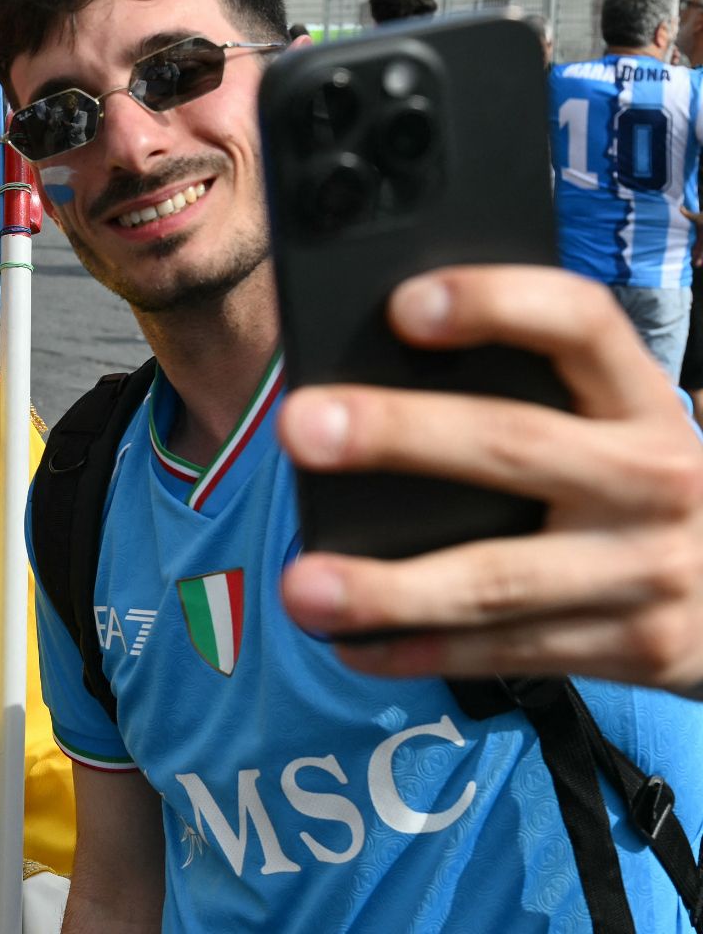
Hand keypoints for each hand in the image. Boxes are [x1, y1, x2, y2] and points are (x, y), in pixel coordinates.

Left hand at [278, 266, 702, 696]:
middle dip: (399, 434)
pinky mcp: (630, 648)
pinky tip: (350, 643)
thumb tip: (373, 386)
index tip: (403, 304)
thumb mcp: (625, 430)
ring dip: (387, 587)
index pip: (580, 324)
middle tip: (300, 427)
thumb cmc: (650, 492)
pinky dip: (417, 650)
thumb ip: (540, 402)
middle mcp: (654, 478)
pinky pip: (501, 652)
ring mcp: (644, 570)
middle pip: (513, 443)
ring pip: (496, 578)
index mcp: (643, 403)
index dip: (495, 304)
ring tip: (300, 587)